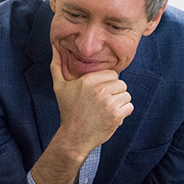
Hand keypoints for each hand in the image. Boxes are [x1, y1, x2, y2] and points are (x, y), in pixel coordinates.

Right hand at [49, 44, 133, 158]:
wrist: (74, 136)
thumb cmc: (67, 110)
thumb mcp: (59, 87)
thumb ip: (57, 66)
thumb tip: (54, 47)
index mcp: (88, 80)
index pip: (112, 74)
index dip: (107, 83)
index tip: (98, 92)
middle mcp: (100, 90)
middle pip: (121, 83)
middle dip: (114, 92)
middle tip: (102, 102)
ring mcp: (109, 103)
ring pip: (126, 95)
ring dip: (119, 102)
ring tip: (106, 109)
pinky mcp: (116, 115)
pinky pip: (129, 106)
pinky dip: (123, 112)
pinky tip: (110, 116)